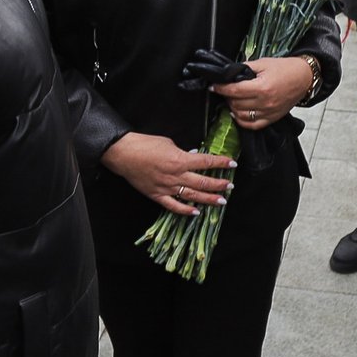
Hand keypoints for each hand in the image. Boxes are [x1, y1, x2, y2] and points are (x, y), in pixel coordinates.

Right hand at [101, 132, 233, 215]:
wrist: (124, 154)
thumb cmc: (145, 144)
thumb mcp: (168, 143)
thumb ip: (182, 152)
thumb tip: (193, 157)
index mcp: (180, 160)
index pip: (206, 162)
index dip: (221, 163)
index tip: (232, 164)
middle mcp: (176, 176)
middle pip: (203, 182)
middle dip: (219, 185)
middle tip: (230, 186)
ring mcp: (167, 188)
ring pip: (192, 196)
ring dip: (208, 199)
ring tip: (221, 201)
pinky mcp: (157, 195)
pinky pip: (174, 206)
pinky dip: (186, 211)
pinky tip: (196, 213)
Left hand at [213, 56, 312, 130]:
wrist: (303, 78)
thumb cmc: (285, 69)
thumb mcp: (264, 63)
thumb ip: (246, 68)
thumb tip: (230, 73)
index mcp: (262, 87)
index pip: (235, 91)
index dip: (221, 89)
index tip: (214, 87)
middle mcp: (265, 102)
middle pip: (236, 104)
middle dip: (227, 97)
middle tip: (225, 90)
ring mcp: (269, 112)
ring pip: (242, 116)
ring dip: (233, 109)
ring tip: (232, 100)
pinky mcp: (272, 118)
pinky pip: (253, 125)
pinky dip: (242, 121)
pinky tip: (237, 113)